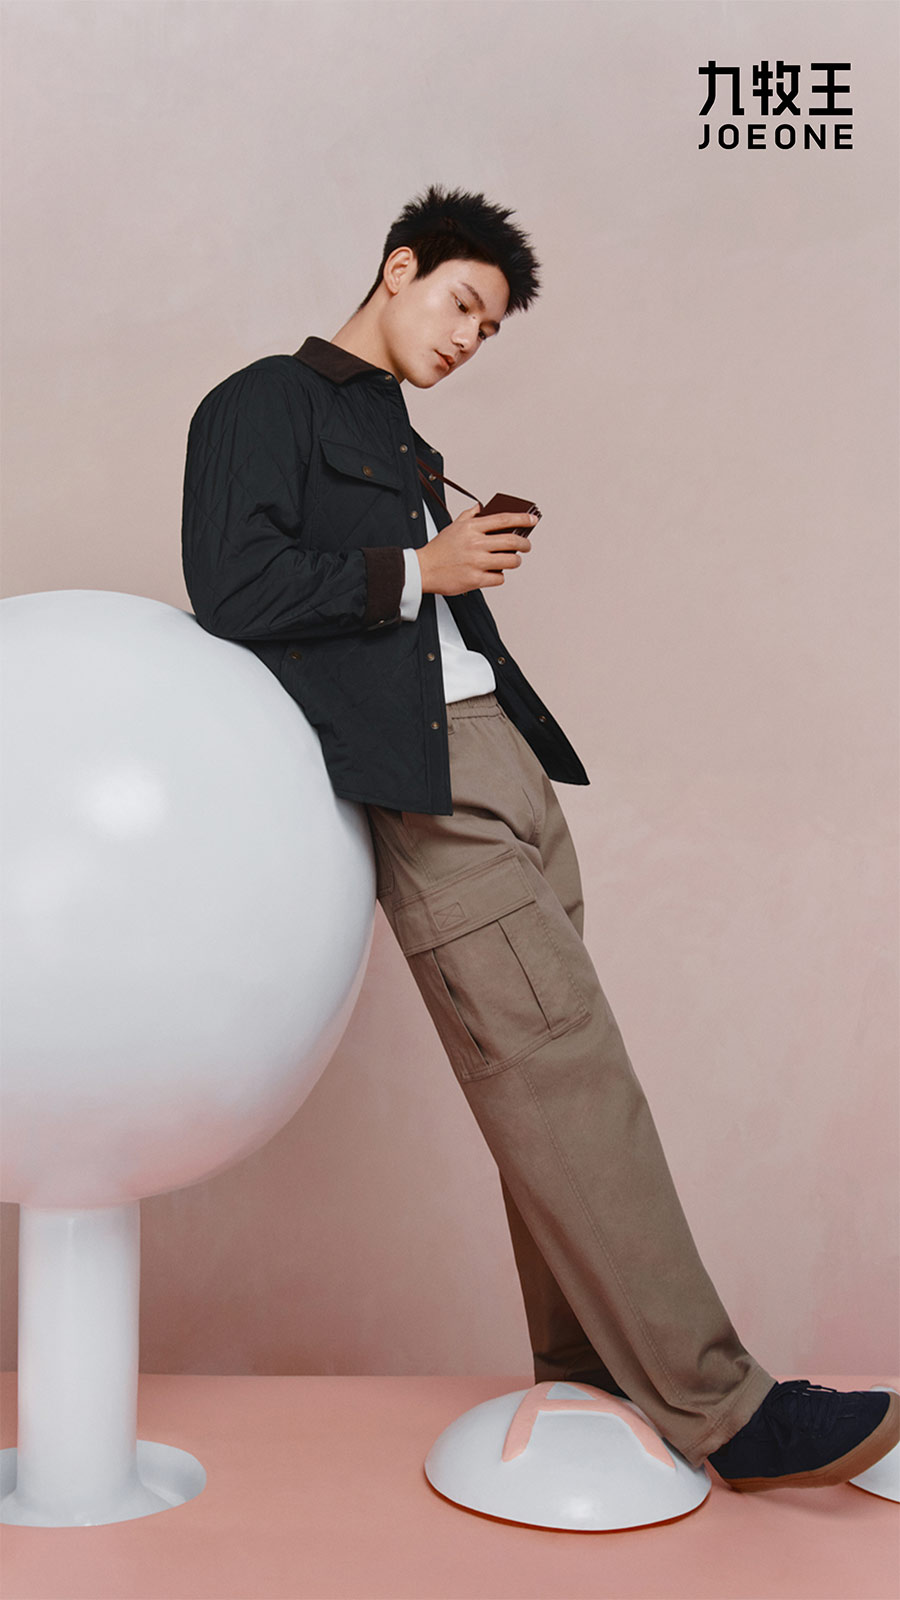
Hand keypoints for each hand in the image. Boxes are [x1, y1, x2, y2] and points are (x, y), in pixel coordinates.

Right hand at [416, 505, 536, 595]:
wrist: (424, 569)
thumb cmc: (439, 549)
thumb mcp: (453, 526)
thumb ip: (469, 516)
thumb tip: (481, 507)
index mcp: (472, 528)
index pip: (504, 519)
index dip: (522, 519)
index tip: (533, 520)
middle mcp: (476, 543)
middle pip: (512, 541)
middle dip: (525, 544)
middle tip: (526, 546)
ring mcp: (477, 562)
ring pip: (511, 561)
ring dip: (515, 561)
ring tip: (512, 561)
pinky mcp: (476, 580)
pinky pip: (499, 578)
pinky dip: (499, 576)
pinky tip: (493, 573)